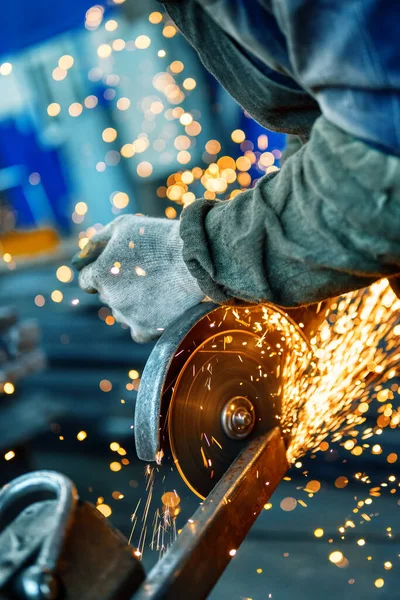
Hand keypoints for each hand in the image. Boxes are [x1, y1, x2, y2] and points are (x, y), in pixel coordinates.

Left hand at [72, 215, 204, 341]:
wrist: (194, 258)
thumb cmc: (159, 237)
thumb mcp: (123, 226)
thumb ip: (96, 242)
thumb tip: (76, 261)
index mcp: (99, 273)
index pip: (87, 279)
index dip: (102, 271)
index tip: (120, 266)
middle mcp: (110, 297)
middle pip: (106, 295)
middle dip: (118, 285)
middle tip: (144, 272)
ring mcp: (128, 315)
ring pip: (120, 314)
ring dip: (130, 304)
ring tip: (154, 288)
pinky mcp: (146, 329)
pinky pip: (136, 331)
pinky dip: (144, 322)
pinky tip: (156, 308)